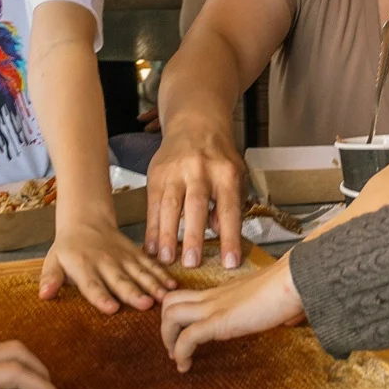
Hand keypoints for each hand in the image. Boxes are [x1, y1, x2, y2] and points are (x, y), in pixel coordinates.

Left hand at [39, 219, 171, 313]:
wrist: (86, 221)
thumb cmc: (68, 249)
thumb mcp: (53, 260)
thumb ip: (50, 278)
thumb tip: (44, 294)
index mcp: (84, 267)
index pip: (92, 285)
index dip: (101, 297)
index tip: (111, 308)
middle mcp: (106, 263)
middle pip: (121, 280)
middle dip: (133, 292)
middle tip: (146, 304)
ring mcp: (123, 258)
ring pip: (140, 273)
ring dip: (153, 285)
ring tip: (165, 298)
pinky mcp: (136, 255)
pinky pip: (150, 265)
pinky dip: (162, 275)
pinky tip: (173, 286)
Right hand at [146, 125, 246, 268]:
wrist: (195, 125)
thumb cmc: (219, 158)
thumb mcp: (236, 176)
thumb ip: (231, 204)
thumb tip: (220, 232)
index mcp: (226, 173)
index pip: (230, 210)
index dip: (230, 238)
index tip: (230, 263)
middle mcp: (200, 170)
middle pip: (196, 206)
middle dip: (193, 237)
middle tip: (191, 263)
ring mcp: (176, 171)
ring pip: (170, 206)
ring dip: (167, 235)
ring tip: (166, 259)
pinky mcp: (156, 174)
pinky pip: (153, 204)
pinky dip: (152, 227)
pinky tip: (152, 246)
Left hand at [160, 257, 304, 371]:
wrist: (295, 279)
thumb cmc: (292, 287)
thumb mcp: (279, 300)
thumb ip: (278, 309)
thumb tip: (292, 320)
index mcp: (224, 291)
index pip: (188, 296)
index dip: (178, 316)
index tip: (184, 338)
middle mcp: (214, 296)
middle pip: (170, 301)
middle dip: (165, 326)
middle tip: (174, 349)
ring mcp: (214, 307)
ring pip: (171, 315)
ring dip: (168, 340)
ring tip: (177, 360)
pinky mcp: (219, 321)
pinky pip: (188, 337)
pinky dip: (180, 353)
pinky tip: (185, 366)